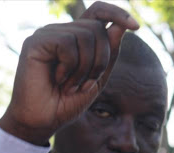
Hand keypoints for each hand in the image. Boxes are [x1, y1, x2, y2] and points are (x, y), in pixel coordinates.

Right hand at [0, 1, 138, 145]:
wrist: (44, 120)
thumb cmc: (67, 102)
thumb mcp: (97, 79)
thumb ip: (108, 54)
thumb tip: (120, 27)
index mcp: (77, 39)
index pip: (99, 11)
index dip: (118, 13)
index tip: (137, 27)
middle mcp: (63, 32)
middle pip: (97, 28)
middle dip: (101, 60)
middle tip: (87, 84)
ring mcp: (49, 34)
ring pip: (85, 36)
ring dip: (86, 68)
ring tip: (71, 86)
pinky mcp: (36, 42)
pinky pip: (67, 43)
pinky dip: (69, 67)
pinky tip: (58, 79)